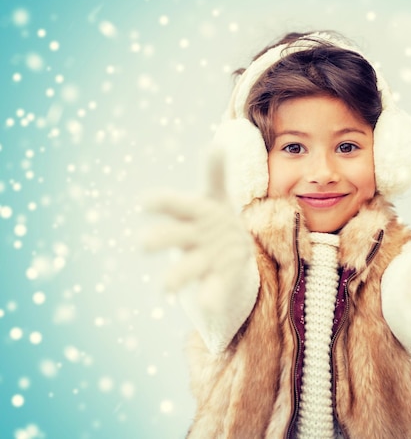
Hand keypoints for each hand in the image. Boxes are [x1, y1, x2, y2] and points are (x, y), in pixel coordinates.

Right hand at [141, 150, 252, 294]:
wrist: (230, 252)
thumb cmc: (215, 218)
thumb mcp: (217, 195)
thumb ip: (215, 173)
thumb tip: (217, 144)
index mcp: (192, 213)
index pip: (174, 204)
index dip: (160, 203)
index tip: (143, 202)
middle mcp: (191, 237)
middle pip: (172, 237)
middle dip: (158, 240)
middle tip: (141, 245)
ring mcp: (202, 259)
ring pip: (186, 269)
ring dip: (174, 278)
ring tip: (165, 289)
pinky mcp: (217, 279)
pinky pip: (212, 290)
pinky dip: (210, 297)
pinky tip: (208, 304)